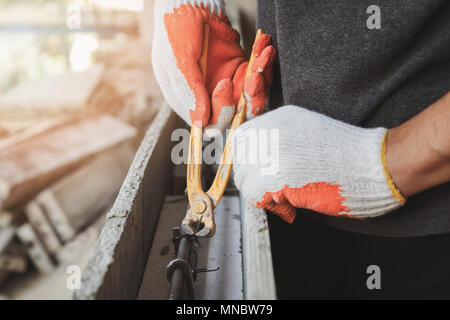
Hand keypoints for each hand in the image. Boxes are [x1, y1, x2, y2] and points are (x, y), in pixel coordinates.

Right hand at [152, 0, 275, 136]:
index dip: (222, 110)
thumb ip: (192, 91)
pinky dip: (264, 60)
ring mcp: (227, 83)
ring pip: (252, 96)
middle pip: (237, 113)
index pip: (212, 122)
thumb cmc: (177, 31)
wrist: (190, 3)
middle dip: (251, 97)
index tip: (225, 83)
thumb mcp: (180, 62)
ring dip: (263, 76)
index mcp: (190, 101)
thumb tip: (200, 123)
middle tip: (254, 76)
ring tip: (264, 52)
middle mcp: (210, 97)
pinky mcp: (240, 68)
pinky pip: (258, 74)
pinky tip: (264, 44)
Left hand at [232, 105, 405, 222]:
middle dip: (252, 179)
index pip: (242, 138)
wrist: (376, 164)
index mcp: (281, 118)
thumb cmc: (349, 154)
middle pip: (239, 159)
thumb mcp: (309, 132)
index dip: (246, 160)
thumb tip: (259, 163)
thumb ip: (282, 141)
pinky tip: (290, 208)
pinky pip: (254, 195)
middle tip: (271, 191)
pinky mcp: (278, 175)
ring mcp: (274, 151)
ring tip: (285, 199)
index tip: (256, 174)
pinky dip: (270, 206)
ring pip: (244, 179)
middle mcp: (273, 131)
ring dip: (262, 195)